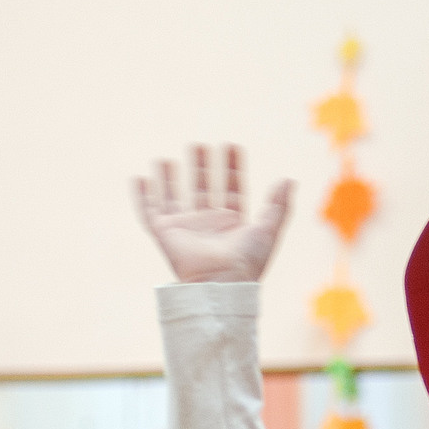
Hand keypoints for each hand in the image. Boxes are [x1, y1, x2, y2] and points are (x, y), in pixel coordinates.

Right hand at [134, 145, 293, 283]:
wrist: (220, 283)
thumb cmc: (247, 261)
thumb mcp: (268, 230)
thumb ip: (278, 205)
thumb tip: (289, 179)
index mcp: (233, 223)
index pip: (232, 189)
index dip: (233, 168)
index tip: (231, 145)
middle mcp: (208, 224)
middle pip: (202, 189)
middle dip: (201, 167)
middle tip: (199, 145)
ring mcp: (185, 229)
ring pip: (173, 198)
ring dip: (169, 178)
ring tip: (165, 158)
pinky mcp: (165, 235)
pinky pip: (149, 212)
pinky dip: (142, 196)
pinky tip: (139, 178)